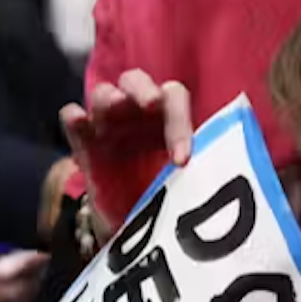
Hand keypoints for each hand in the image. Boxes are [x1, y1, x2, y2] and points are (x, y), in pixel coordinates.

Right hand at [61, 69, 193, 231]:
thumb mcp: (189, 182)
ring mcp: (107, 123)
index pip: (174, 99)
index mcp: (167, 115)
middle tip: (151, 103)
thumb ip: (202, 169)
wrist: (136, 220)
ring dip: (108, 97)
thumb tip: (229, 174)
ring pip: (103, 93)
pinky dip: (74, 115)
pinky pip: (71, 116)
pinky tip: (79, 120)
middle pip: (135, 80)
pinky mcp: (83, 141)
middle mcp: (135, 111)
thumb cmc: (169, 193)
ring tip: (114, 105)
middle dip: (142, 89)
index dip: (179, 123)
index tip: (182, 160)